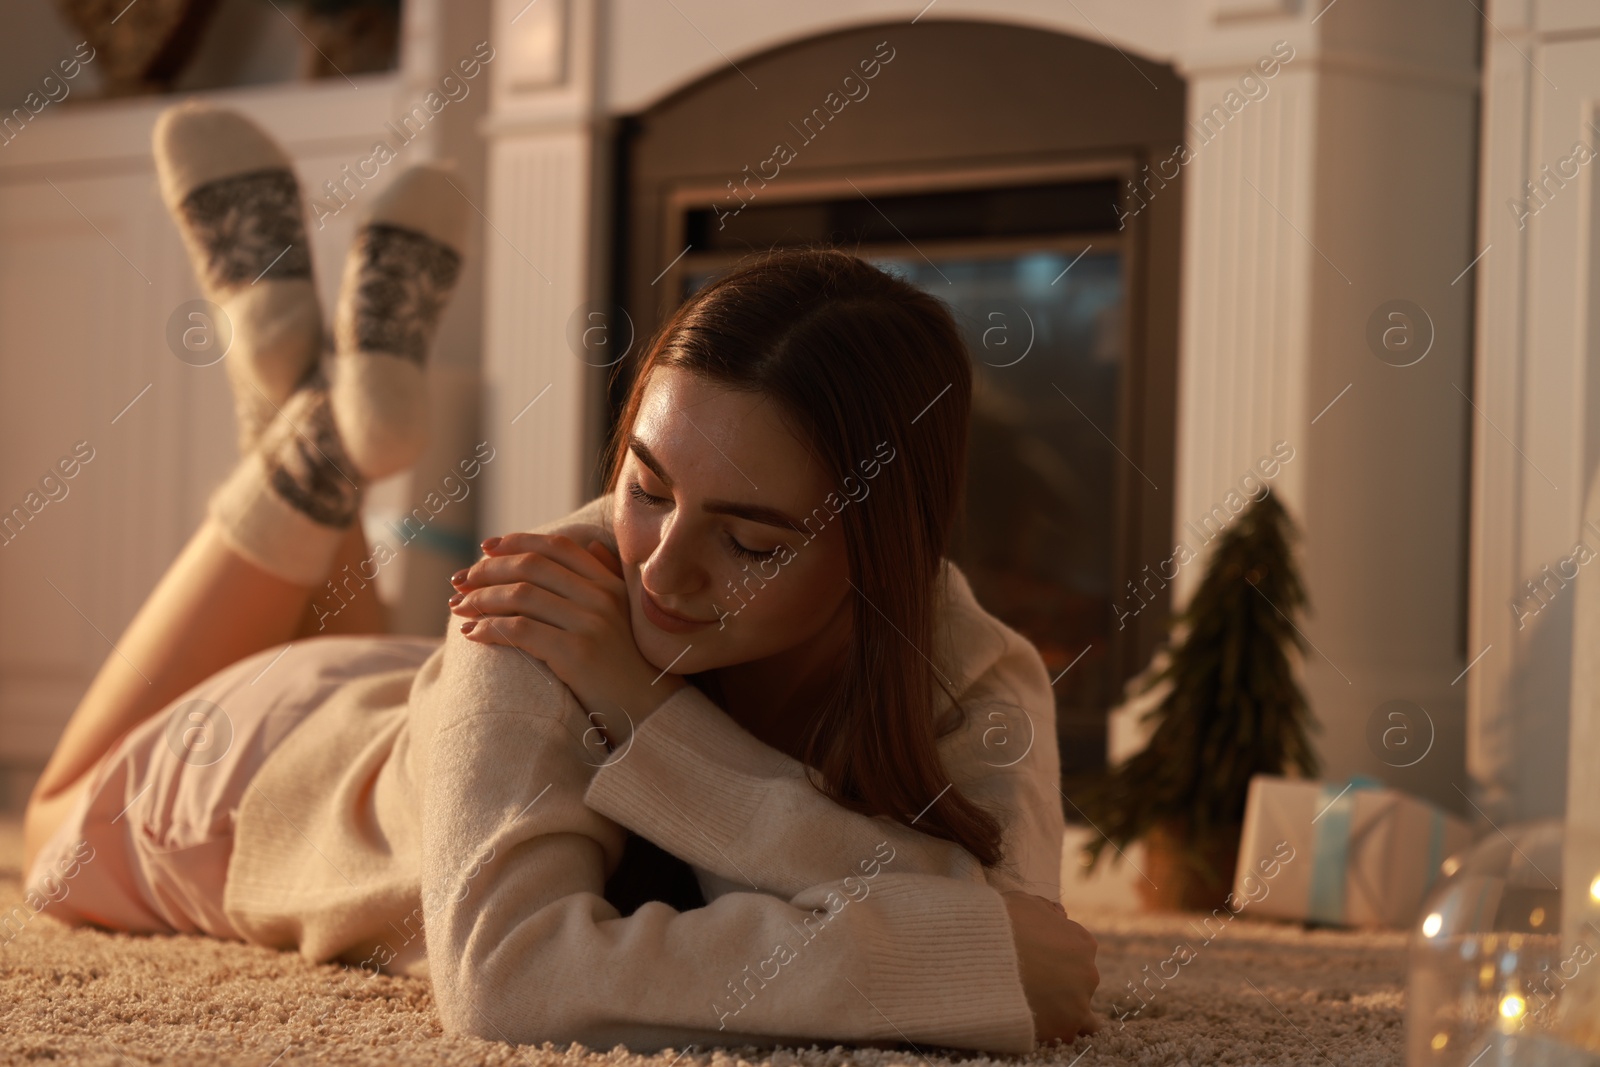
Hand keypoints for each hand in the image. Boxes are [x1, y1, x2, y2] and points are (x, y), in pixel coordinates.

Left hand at [447, 532, 686, 744]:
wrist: (648, 712)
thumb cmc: (627, 666)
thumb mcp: (625, 615)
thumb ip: (608, 578)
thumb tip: (591, 545)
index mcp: (610, 584)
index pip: (557, 547)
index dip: (516, 541)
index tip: (484, 549)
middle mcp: (602, 598)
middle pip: (531, 567)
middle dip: (487, 571)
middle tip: (458, 582)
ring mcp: (591, 624)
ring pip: (520, 595)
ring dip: (480, 599)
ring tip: (459, 608)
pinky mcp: (576, 653)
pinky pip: (520, 629)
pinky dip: (489, 628)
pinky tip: (472, 634)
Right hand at [1001, 890, 1100, 1042]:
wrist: (983, 954)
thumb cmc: (1001, 923)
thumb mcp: (1025, 902)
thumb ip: (1047, 909)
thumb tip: (1060, 915)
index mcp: (1083, 943)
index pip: (1077, 953)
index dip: (1054, 956)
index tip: (1034, 960)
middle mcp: (1088, 973)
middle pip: (1078, 982)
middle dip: (1058, 982)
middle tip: (1029, 983)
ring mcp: (1078, 1003)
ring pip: (1083, 1014)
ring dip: (1064, 1010)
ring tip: (1035, 1008)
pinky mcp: (1064, 1029)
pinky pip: (1067, 1034)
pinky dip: (1054, 1030)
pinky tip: (1033, 1022)